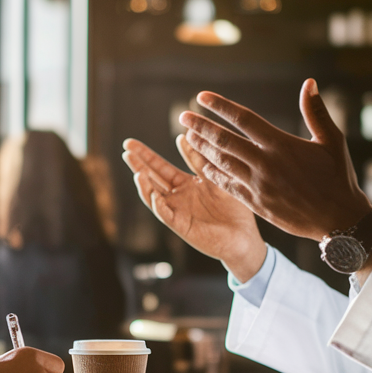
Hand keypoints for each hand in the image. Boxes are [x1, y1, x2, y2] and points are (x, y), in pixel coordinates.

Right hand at [122, 136, 265, 281]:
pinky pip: (165, 215)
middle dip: (139, 163)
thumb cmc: (234, 209)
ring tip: (137, 170)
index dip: (147, 155)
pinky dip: (159, 205)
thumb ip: (200, 160)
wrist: (244, 237)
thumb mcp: (217, 177)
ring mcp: (177, 212)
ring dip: (145, 184)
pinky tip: (154, 194)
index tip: (134, 142)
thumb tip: (185, 135)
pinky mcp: (181, 226)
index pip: (161, 167)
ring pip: (154, 196)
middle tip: (126, 147)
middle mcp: (178, 197)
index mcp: (186, 184)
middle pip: (152, 178)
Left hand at [179, 79, 370, 239]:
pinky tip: (201, 165)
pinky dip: (213, 174)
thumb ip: (316, 112)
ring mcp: (258, 185)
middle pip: (225, 141)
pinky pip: (227, 186)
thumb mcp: (333, 141)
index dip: (220, 106)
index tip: (201, 97)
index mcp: (282, 145)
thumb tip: (309, 82)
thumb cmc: (338, 177)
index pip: (244, 119)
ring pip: (222, 163)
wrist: (339, 220)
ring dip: (202, 149)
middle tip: (183, 116)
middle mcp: (266, 164)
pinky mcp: (256, 203)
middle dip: (201, 127)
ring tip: (187, 137)